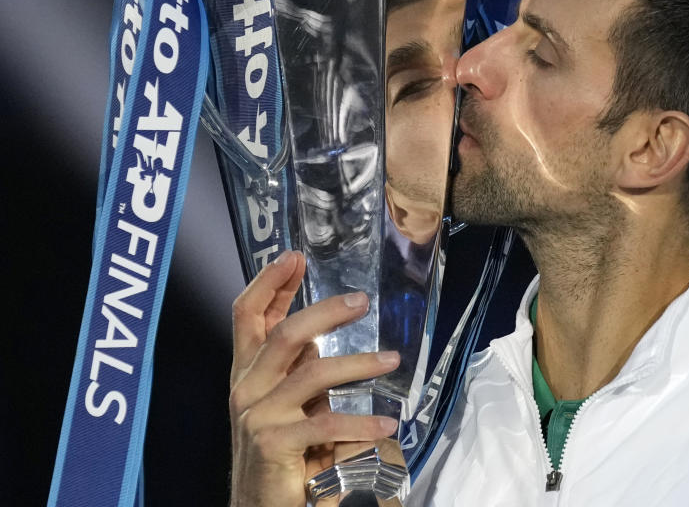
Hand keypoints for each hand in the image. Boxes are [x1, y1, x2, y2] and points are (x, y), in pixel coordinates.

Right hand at [229, 250, 399, 506]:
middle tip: (362, 301)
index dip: (268, 282)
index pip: (247, 315)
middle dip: (324, 312)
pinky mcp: (274, 444)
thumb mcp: (288, 402)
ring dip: (358, 365)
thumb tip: (321, 337)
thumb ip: (298, 370)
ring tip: (392, 361)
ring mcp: (257, 416)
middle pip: (283, 334)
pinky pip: (325, 424)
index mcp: (246, 372)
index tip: (294, 257)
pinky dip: (360, 424)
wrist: (259, 504)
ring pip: (312, 374)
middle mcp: (245, 388)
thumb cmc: (281, 451)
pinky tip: (387, 425)